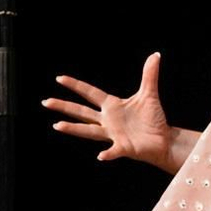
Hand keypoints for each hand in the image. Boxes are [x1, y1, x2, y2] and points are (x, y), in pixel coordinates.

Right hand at [43, 52, 177, 169]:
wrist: (164, 139)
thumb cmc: (153, 119)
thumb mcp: (149, 94)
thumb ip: (149, 75)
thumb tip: (155, 55)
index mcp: (112, 106)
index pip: (90, 93)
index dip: (76, 85)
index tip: (59, 78)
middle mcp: (108, 120)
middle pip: (82, 112)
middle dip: (64, 106)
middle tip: (46, 102)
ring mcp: (114, 134)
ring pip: (90, 131)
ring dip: (74, 128)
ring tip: (57, 125)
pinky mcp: (124, 147)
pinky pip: (114, 150)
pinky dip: (108, 153)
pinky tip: (100, 156)